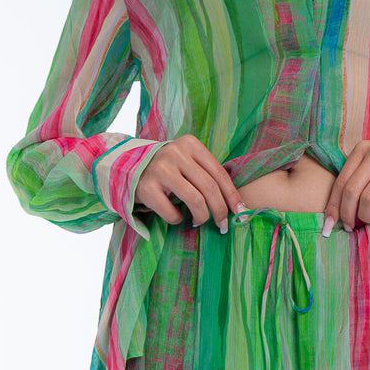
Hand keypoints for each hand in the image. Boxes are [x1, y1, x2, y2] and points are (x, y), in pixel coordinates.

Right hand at [133, 135, 247, 231]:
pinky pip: (173, 214)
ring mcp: (160, 170)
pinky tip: (176, 215)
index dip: (232, 195)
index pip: (219, 172)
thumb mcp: (187, 161)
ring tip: (198, 220)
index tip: (240, 211)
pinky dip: (178, 219)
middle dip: (220, 211)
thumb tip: (235, 204)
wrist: (128, 167)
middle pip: (209, 188)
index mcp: (190, 144)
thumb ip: (207, 174)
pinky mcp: (147, 188)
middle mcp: (175, 153)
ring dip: (201, 217)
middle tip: (222, 225)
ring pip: (195, 201)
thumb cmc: (167, 169)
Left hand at [323, 140, 369, 229]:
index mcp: (363, 148)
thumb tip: (334, 213)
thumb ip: (355, 179)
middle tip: (350, 226)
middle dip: (347, 214)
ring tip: (369, 220)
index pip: (341, 181)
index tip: (329, 225)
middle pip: (352, 190)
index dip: (333, 206)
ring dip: (365, 216)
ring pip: (369, 198)